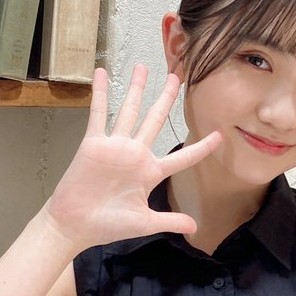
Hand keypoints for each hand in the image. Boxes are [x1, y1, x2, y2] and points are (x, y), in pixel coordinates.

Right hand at [44, 63, 220, 251]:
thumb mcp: (145, 223)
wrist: (75, 224)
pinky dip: (101, 93)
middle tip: (178, 78)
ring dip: (137, 89)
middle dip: (166, 99)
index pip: (182, 157)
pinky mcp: (94, 143)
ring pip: (130, 111)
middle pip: (155, 120)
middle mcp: (136, 154)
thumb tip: (195, 228)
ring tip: (144, 67)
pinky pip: (98, 114)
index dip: (201, 147)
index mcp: (151, 172)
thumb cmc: (108, 225)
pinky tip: (102, 73)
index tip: (220, 135)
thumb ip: (170, 221)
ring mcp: (115, 146)